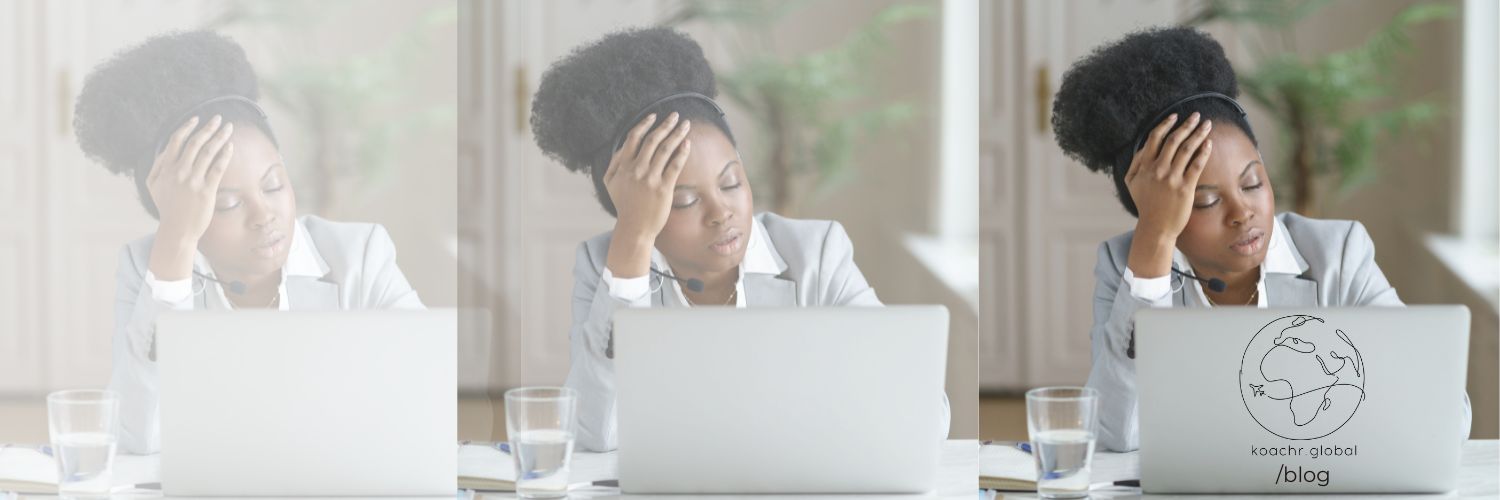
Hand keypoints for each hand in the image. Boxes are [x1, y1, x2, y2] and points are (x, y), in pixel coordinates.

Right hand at [146, 115, 234, 280]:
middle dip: (208, 128)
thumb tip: (165, 149)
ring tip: (228, 128)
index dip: (187, 127)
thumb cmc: (167, 207)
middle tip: (218, 118)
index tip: (197, 119)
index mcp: (165, 168)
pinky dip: (224, 155)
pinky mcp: (206, 190)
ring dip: (219, 137)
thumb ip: (157, 166)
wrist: (177, 229)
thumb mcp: (153, 185)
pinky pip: (217, 168)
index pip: (176, 141)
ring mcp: (193, 181)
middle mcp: (178, 172)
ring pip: (207, 152)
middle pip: (195, 143)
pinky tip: (230, 146)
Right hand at [603, 112, 692, 278]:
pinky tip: (687, 143)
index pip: (634, 138)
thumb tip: (621, 146)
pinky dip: (681, 152)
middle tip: (676, 115)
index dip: (645, 124)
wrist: (634, 228)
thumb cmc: (624, 205)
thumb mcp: (610, 183)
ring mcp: (650, 178)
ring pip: (665, 149)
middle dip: (666, 124)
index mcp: (623, 166)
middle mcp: (636, 169)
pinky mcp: (663, 188)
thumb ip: (614, 163)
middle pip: (652, 140)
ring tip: (686, 125)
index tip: (654, 116)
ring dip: (676, 134)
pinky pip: (674, 165)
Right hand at [1124, 112, 1212, 278]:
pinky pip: (1196, 165)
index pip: (1155, 138)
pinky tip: (1208, 143)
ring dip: (1198, 133)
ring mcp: (1172, 178)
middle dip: (1187, 124)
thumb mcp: (1131, 183)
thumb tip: (1144, 146)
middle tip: (1197, 115)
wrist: (1155, 227)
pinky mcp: (1185, 187)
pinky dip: (1203, 152)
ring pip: (1187, 149)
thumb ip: (1135, 163)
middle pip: (1173, 140)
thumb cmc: (1145, 205)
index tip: (1175, 116)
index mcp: (1144, 166)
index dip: (1166, 124)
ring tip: (1207, 124)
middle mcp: (1157, 169)